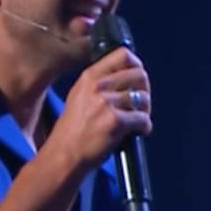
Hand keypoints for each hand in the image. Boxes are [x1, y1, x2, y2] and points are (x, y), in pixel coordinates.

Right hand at [46, 47, 151, 169]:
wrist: (64, 155)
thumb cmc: (72, 132)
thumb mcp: (79, 97)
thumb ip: (100, 85)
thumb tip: (128, 79)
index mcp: (89, 77)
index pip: (123, 55)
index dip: (137, 66)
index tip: (138, 80)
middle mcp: (98, 86)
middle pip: (139, 74)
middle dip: (145, 90)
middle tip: (141, 105)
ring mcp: (106, 103)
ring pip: (144, 97)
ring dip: (146, 110)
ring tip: (138, 121)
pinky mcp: (115, 122)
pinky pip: (143, 119)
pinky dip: (145, 127)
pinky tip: (139, 132)